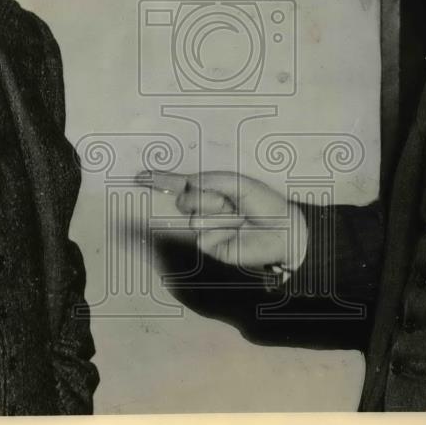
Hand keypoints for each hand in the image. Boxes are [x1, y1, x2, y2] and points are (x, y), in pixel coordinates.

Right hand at [137, 169, 307, 269]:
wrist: (284, 231)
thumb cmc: (265, 204)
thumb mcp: (240, 184)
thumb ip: (213, 181)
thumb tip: (189, 182)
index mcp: (213, 191)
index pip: (182, 185)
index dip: (161, 181)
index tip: (140, 177)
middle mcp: (207, 209)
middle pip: (184, 201)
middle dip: (198, 198)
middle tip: (223, 202)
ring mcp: (208, 228)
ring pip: (193, 218)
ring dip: (214, 215)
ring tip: (237, 218)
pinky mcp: (211, 247)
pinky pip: (202, 237)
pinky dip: (216, 233)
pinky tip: (233, 233)